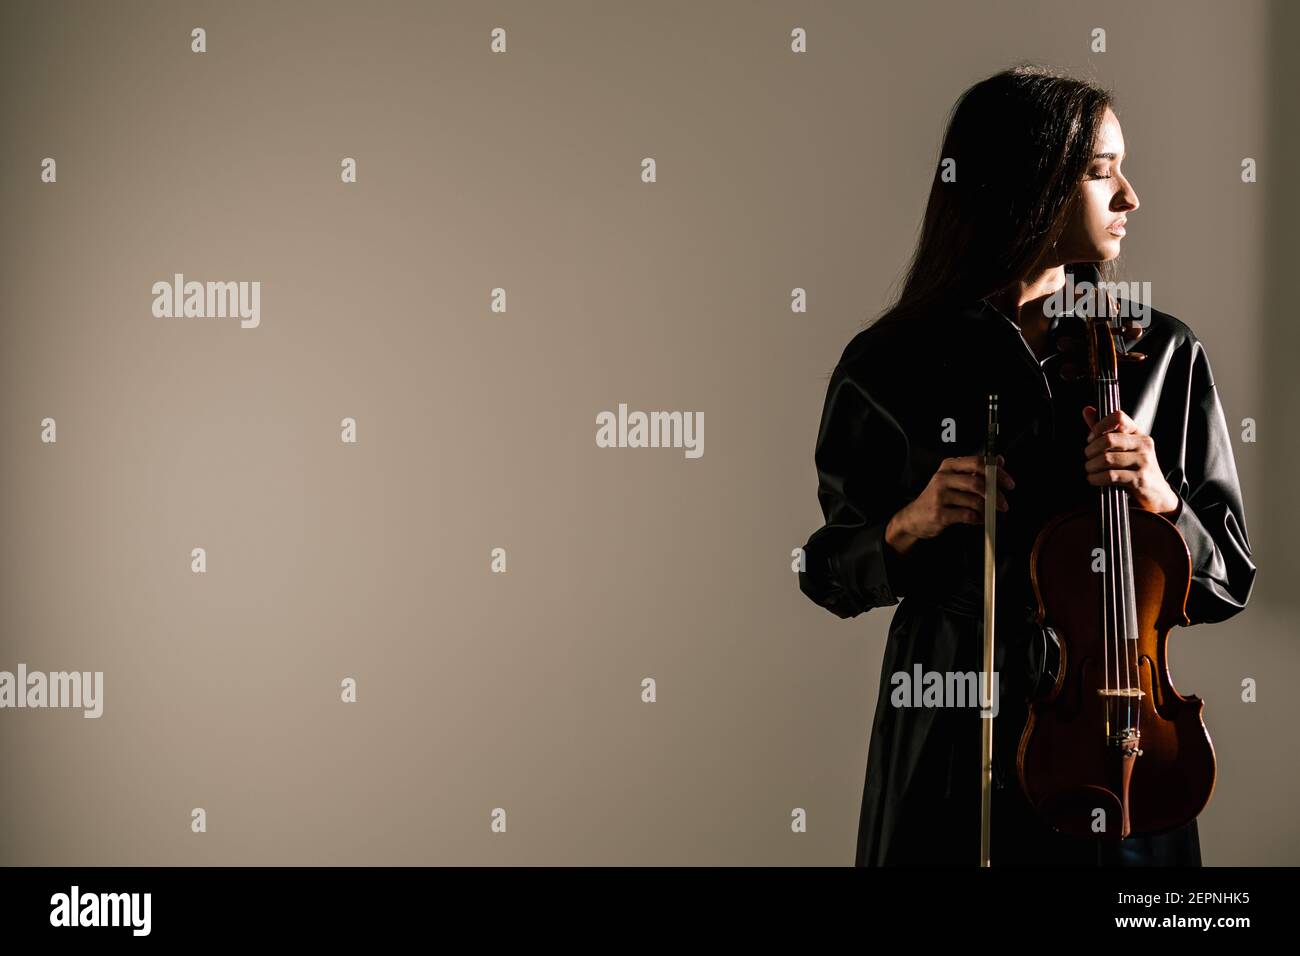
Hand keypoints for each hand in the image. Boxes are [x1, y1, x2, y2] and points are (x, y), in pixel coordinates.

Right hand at [886, 455, 1013, 554]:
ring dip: (987, 509)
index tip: (1008, 483)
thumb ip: (976, 470)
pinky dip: (977, 519)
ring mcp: (939, 496)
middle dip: (995, 495)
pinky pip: (967, 515)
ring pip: (974, 501)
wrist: (913, 518)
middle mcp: (942, 478)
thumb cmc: (937, 498)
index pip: (977, 463)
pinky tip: (978, 519)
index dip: (996, 472)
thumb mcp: (954, 479)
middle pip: (977, 482)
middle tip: (1003, 504)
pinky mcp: (940, 513)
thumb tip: (999, 460)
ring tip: (990, 514)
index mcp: (949, 466)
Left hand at [1082, 406, 1179, 514]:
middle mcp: (1144, 445)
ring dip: (1091, 467)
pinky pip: (1110, 476)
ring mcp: (1143, 462)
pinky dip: (1096, 478)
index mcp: (1139, 434)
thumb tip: (1087, 409)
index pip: (1118, 417)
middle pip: (1108, 440)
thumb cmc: (1136, 468)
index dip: (1099, 426)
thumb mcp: (1124, 447)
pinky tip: (1094, 480)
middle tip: (1088, 459)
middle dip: (1090, 451)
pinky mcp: (1140, 479)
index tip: (1090, 439)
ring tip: (1090, 470)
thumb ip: (1105, 429)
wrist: (1158, 494)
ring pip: (1106, 459)